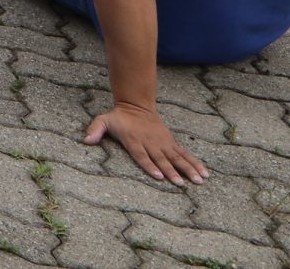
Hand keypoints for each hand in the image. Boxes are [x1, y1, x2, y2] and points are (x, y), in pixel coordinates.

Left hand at [84, 105, 206, 185]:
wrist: (136, 105)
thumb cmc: (119, 118)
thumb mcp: (103, 120)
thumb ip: (95, 130)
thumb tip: (85, 140)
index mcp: (134, 140)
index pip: (142, 155)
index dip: (150, 166)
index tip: (159, 176)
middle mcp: (150, 142)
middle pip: (162, 159)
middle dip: (172, 172)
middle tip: (181, 184)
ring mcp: (163, 143)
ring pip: (177, 157)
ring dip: (188, 169)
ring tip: (198, 180)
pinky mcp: (171, 142)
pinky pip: (184, 153)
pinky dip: (194, 162)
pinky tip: (204, 173)